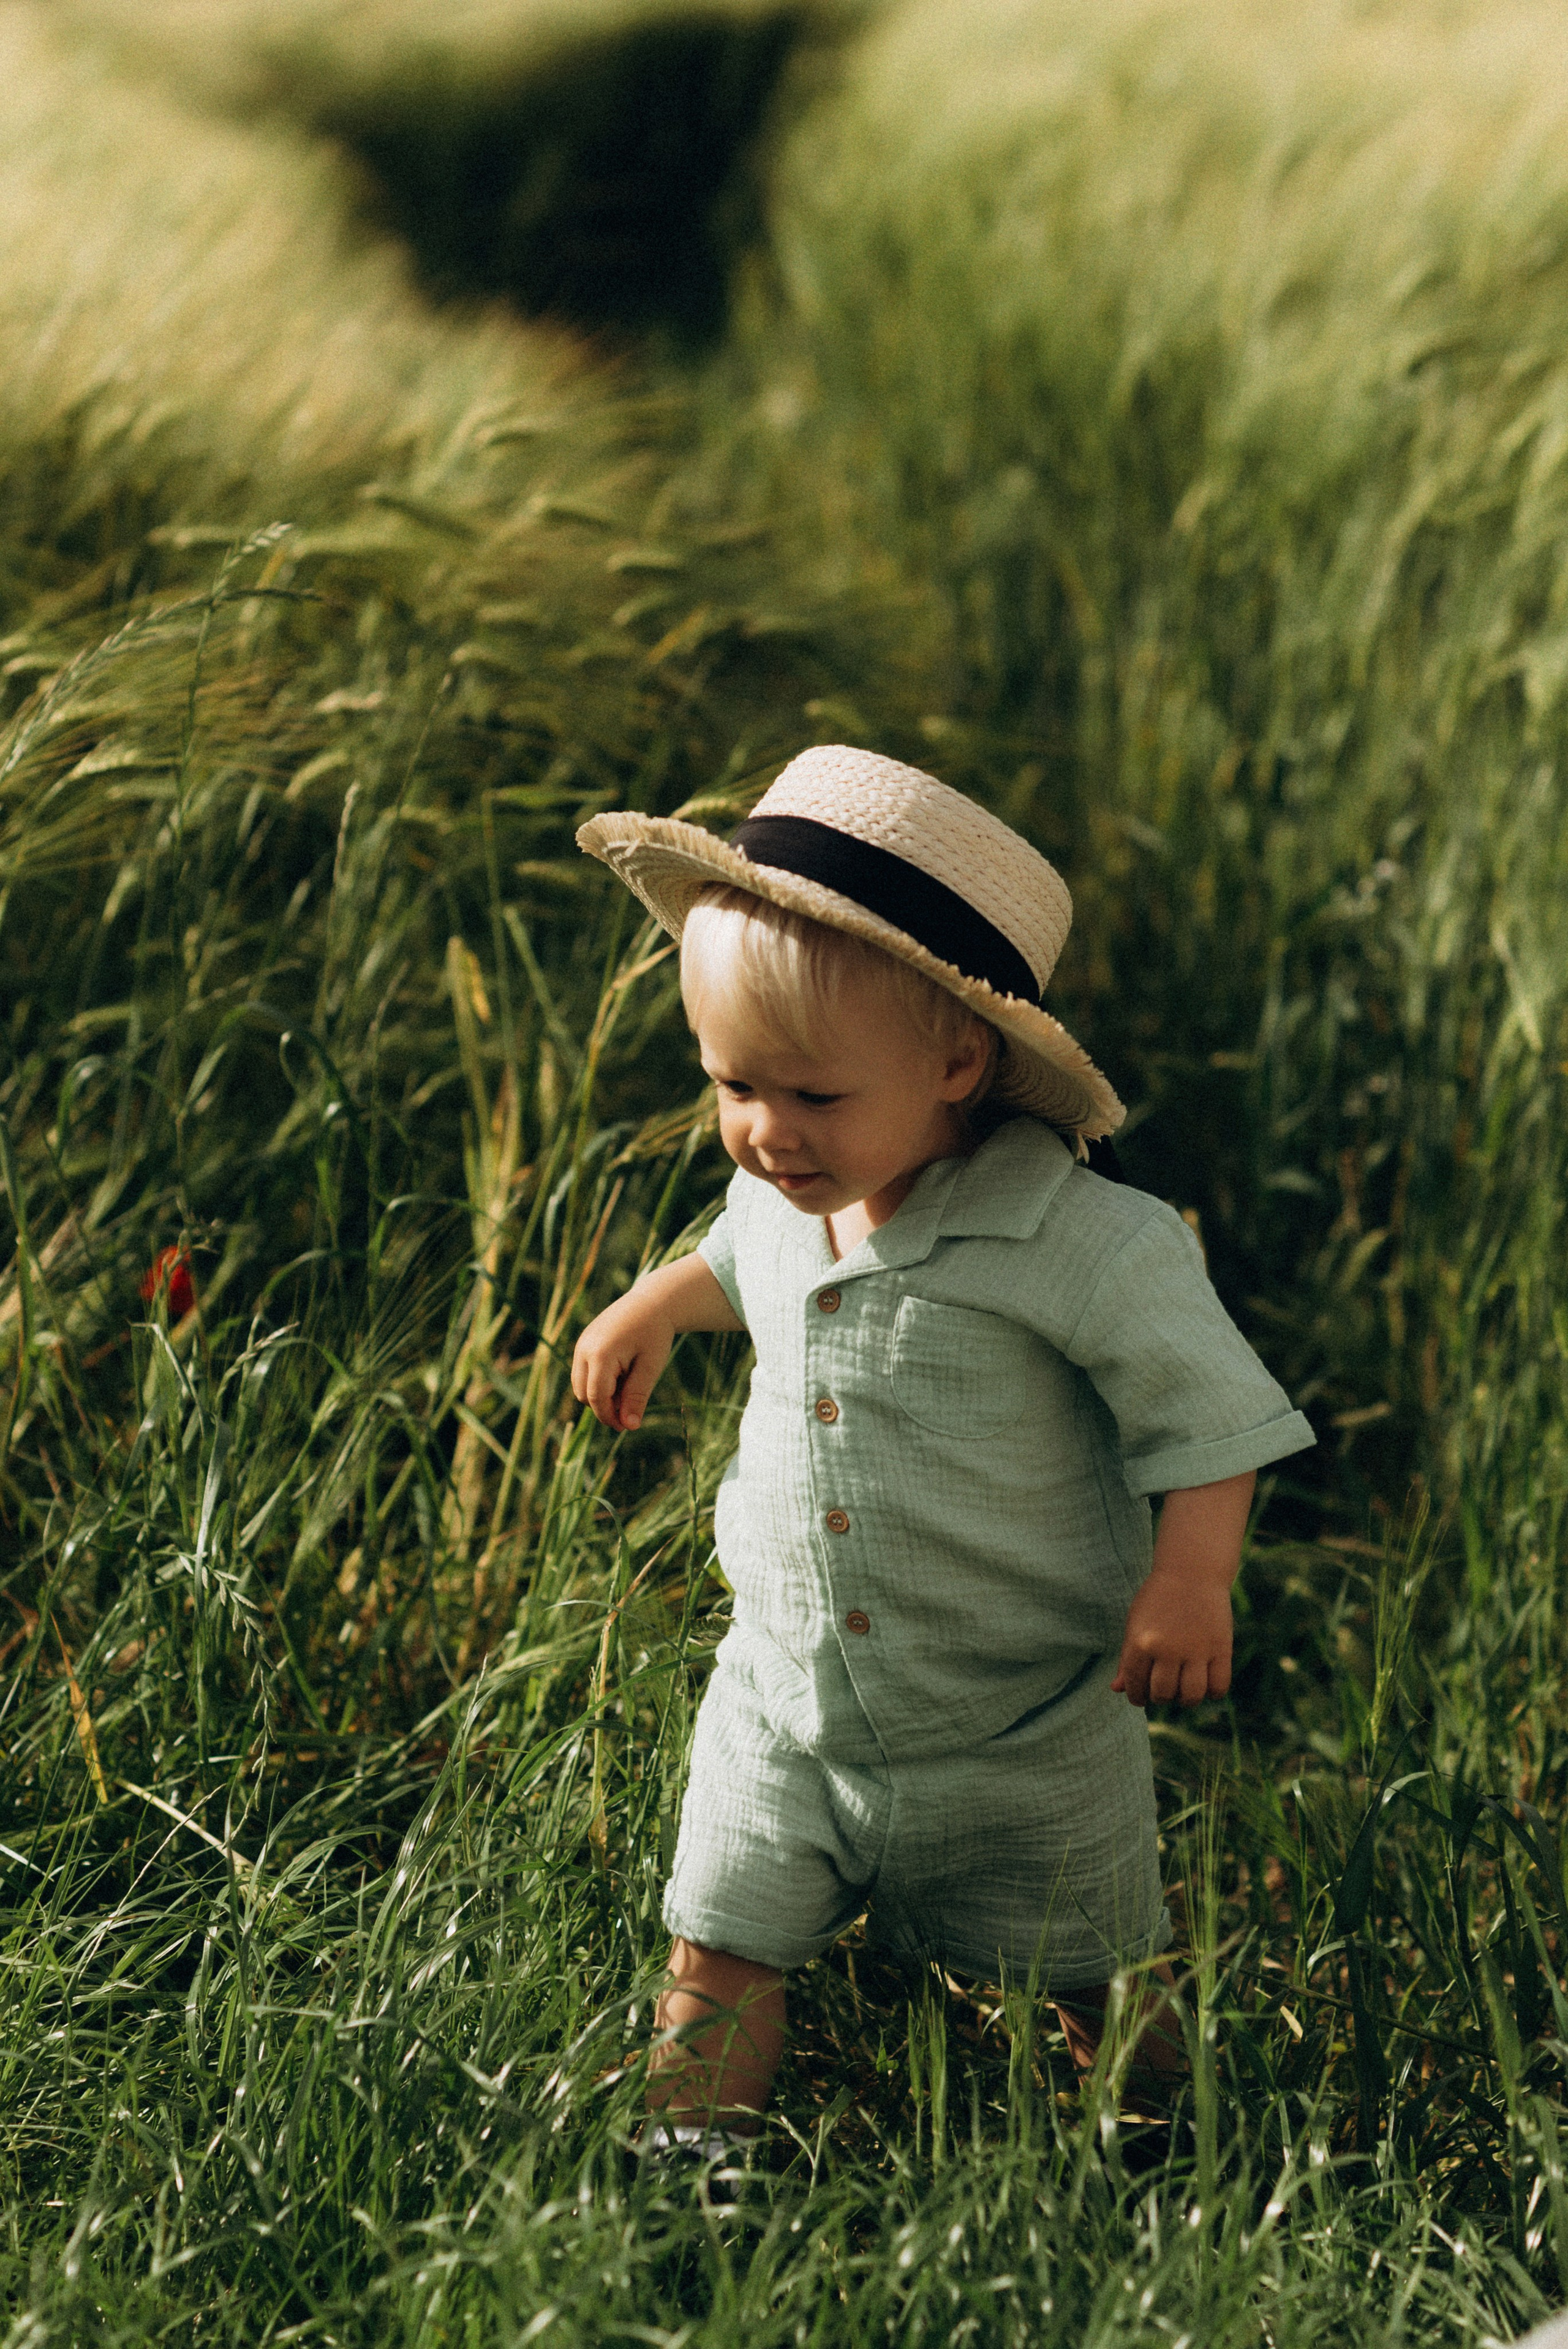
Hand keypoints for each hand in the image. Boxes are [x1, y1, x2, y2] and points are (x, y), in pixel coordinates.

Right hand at [570, 1253, 743, 1431]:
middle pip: (584, 1395)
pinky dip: (598, 1381)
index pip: (597, 1398)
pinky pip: (583, 1372)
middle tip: (632, 1403)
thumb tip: (629, 1427)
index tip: (627, 1428)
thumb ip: (637, 1397)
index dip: (610, 1417)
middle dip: (604, 1406)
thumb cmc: (655, 1334)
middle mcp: (584, 1349)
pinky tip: (621, 1372)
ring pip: (580, 1386)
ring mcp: (581, 1344)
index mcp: (601, 1354)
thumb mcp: (650, 1368)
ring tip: (628, 1383)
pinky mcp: (583, 1342)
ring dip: (600, 1394)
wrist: (652, 1301)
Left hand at [1110, 1470, 1253, 1707]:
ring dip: (1185, 1699)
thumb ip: (1127, 1658)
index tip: (1141, 1696)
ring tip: (1184, 1690)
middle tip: (1163, 1689)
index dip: (1136, 1696)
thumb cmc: (1158, 1599)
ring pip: (1191, 1696)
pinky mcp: (1221, 1648)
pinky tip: (1205, 1682)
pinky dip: (1212, 1693)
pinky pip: (1218, 1687)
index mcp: (1140, 1642)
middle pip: (1163, 1694)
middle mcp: (1167, 1649)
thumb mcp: (1136, 1624)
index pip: (1135, 1686)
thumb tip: (1117, 1690)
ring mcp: (1196, 1650)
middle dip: (1160, 1696)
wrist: (1192, 1571)